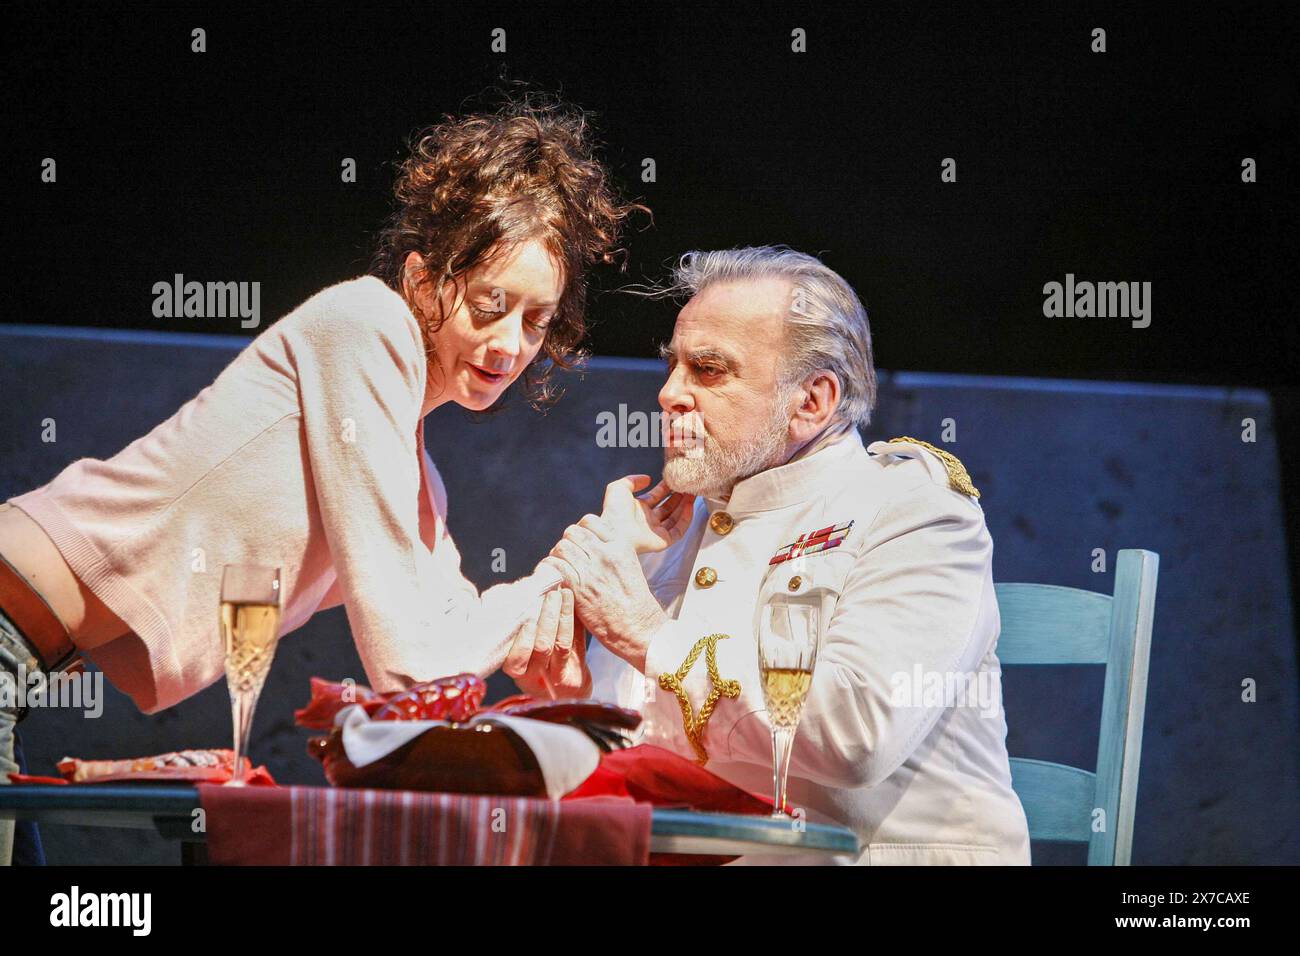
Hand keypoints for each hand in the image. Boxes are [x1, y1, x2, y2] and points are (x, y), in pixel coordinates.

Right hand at [502, 587, 591, 698]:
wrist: (568, 688)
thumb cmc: (542, 660)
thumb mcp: (527, 648)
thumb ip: (524, 625)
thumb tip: (520, 590)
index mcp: (516, 670)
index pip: (514, 658)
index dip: (522, 638)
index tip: (528, 614)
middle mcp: (532, 677)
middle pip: (540, 646)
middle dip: (547, 617)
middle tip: (551, 594)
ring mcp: (555, 677)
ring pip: (559, 644)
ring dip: (561, 616)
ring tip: (562, 594)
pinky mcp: (574, 675)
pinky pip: (573, 643)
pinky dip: (571, 620)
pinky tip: (569, 603)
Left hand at [541, 514, 667, 672]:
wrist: (637, 626)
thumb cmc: (635, 601)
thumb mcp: (630, 566)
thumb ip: (611, 552)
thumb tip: (590, 545)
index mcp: (620, 545)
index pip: (589, 521)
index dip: (580, 530)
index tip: (580, 543)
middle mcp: (605, 553)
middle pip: (572, 532)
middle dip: (567, 543)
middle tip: (568, 557)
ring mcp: (591, 569)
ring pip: (561, 547)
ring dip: (557, 556)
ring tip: (560, 567)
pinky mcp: (578, 586)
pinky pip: (554, 565)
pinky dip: (548, 568)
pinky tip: (551, 575)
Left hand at [600, 475, 694, 554]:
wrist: (615, 533)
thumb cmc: (614, 512)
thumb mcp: (619, 488)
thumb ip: (632, 480)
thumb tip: (647, 479)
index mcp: (636, 508)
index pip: (655, 496)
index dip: (665, 488)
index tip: (674, 480)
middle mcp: (646, 520)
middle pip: (667, 507)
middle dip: (677, 497)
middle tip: (686, 487)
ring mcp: (655, 531)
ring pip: (674, 518)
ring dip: (684, 506)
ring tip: (692, 494)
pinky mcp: (662, 541)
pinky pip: (678, 530)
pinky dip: (685, 519)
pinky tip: (689, 507)